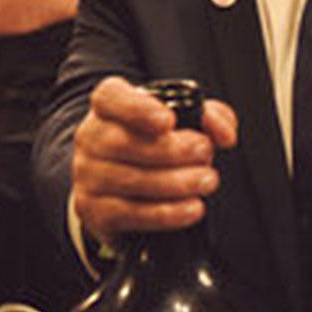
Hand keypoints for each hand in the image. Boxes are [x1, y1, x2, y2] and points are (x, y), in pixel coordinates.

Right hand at [72, 77, 238, 239]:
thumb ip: (209, 117)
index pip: (110, 97)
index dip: (137, 109)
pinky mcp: (93, 210)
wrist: (123, 186)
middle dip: (171, 150)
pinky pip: (129, 214)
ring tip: (207, 180)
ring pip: (129, 180)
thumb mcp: (184, 119)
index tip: (168, 121)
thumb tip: (224, 134)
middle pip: (123, 143)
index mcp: (108, 105)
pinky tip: (192, 208)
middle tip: (205, 152)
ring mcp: (87, 175)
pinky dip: (166, 213)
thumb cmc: (156, 142)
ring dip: (175, 183)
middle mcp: (90, 137)